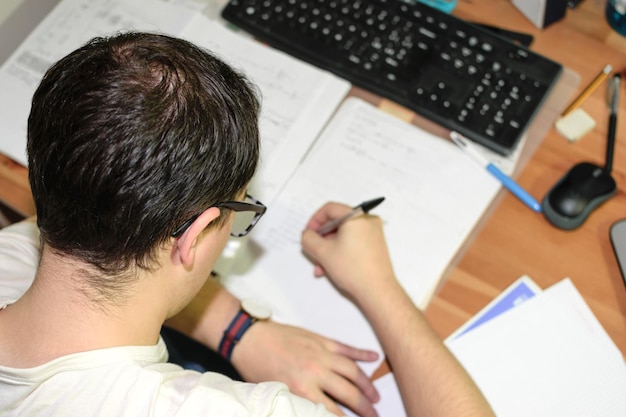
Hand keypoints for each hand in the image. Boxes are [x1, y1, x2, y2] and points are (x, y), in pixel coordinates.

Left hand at [232, 320, 379, 416]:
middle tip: (374, 415)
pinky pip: (346, 347)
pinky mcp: (320, 339)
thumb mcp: (275, 394)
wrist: (249, 338)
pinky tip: (374, 357)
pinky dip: (361, 353)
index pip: (333, 411)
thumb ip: (297, 404)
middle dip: (365, 407)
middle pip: (349, 393)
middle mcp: (316, 372)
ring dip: (367, 385)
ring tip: (375, 397)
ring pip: (353, 371)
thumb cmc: (256, 368)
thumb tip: (313, 412)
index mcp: (302, 389)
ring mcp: (321, 353)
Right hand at [301, 202, 396, 303]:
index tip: (309, 233)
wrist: (377, 291)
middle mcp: (367, 221)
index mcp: (356, 216)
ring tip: (321, 267)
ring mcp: (373, 233)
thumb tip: (307, 235)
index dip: (314, 220)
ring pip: (343, 235)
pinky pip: (352, 242)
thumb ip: (309, 239)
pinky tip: (331, 268)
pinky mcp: (375, 245)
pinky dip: (340, 251)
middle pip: (337, 223)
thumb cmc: (355, 270)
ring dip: (329, 249)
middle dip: (322, 239)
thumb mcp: (323, 252)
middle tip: (313, 251)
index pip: (330, 209)